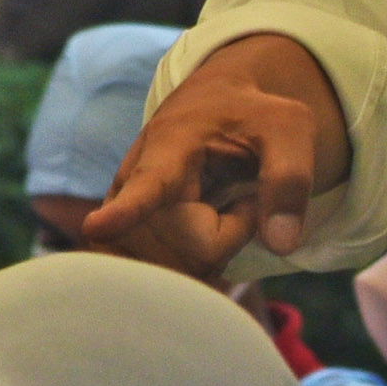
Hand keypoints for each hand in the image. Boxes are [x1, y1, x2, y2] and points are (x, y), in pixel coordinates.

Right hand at [80, 36, 347, 275]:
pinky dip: (198, 266)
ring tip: (220, 209)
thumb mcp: (289, 128)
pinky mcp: (125, 241)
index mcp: (170, 144)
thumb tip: (281, 244)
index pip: (147, 183)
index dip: (127, 211)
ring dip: (213, 253)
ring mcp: (123, 216)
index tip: (96, 228)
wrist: (216, 107)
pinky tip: (203, 233)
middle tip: (244, 196)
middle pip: (187, 247)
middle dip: (230, 235)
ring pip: (175, 269)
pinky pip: (167, 278)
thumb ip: (290, 178)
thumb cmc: (253, 116)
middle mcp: (133, 181)